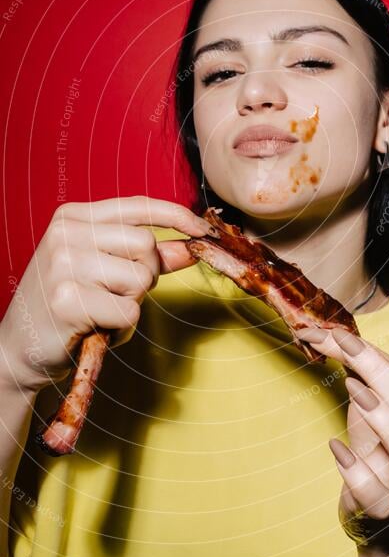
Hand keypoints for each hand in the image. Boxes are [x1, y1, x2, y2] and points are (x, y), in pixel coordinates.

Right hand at [0, 196, 213, 392]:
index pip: (138, 206)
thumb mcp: (103, 271)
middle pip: (146, 246)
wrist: (18, 350)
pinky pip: (129, 313)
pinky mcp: (68, 300)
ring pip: (140, 280)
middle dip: (146, 275)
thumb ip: (145, 256)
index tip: (202, 231)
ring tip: (101, 312)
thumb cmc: (66, 306)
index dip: (177, 217)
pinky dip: (122, 330)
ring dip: (132, 305)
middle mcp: (66, 233)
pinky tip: (96, 329)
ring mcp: (64, 265)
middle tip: (116, 294)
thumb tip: (189, 247)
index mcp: (73, 217)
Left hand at [298, 324, 388, 556]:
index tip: (332, 332)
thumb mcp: (374, 408)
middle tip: (339, 349)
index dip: (366, 352)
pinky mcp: (385, 508)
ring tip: (350, 389)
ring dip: (378, 417)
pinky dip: (354, 468)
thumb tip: (325, 331)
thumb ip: (361, 373)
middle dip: (377, 373)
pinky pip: (374, 491)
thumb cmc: (380, 450)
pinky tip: (337, 449)